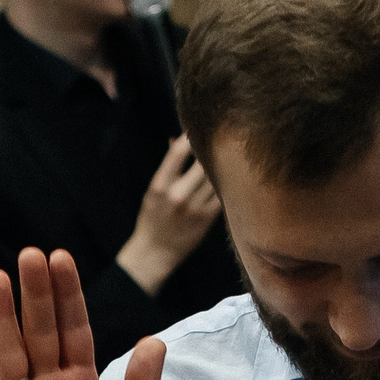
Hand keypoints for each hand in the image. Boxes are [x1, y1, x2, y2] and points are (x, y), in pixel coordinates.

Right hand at [115, 136, 222, 291]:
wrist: (156, 251)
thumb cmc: (153, 216)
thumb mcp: (153, 190)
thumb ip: (168, 167)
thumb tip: (178, 140)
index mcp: (160, 186)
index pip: (179, 152)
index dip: (190, 135)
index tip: (196, 127)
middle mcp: (179, 196)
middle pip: (203, 162)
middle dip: (209, 147)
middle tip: (217, 136)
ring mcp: (195, 208)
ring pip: (216, 176)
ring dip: (221, 162)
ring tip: (225, 151)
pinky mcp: (208, 218)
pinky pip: (222, 193)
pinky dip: (225, 180)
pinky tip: (227, 173)